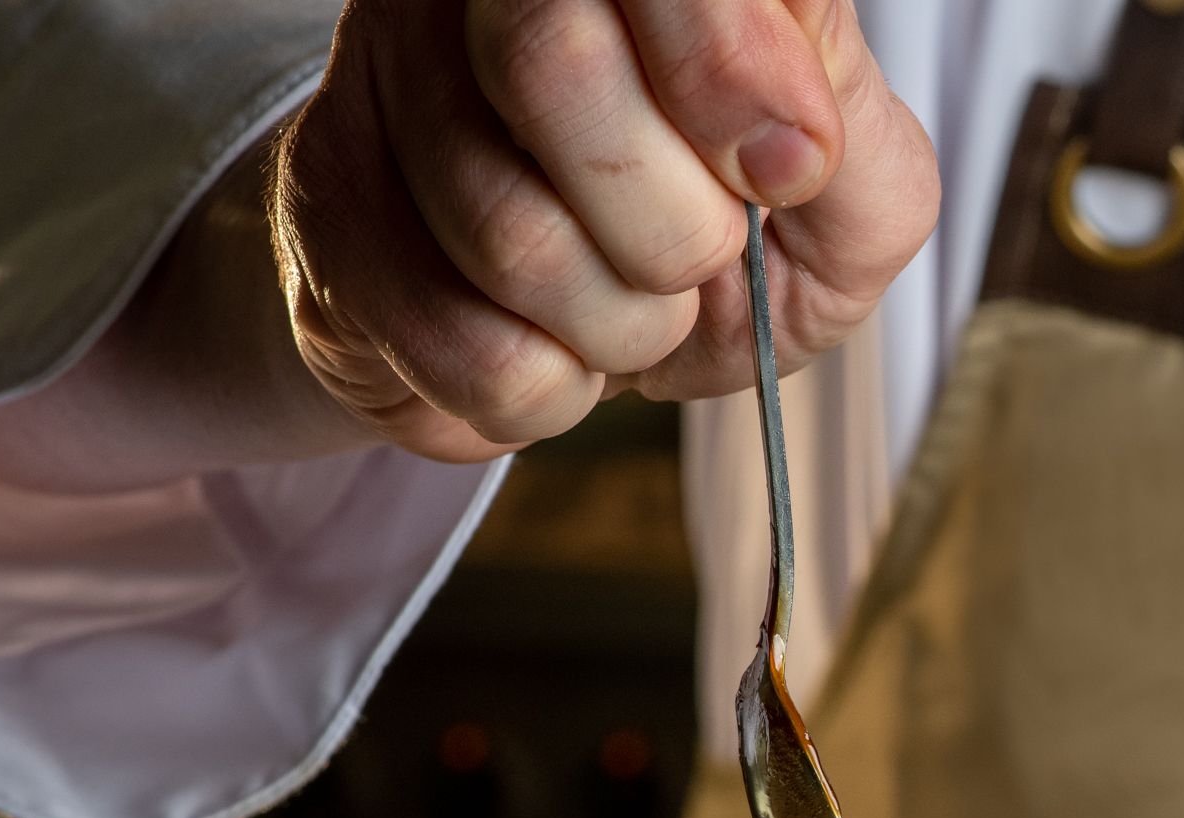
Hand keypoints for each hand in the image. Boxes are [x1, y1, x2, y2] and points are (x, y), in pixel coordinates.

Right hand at [272, 0, 936, 460]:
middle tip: (699, 253)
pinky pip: (467, 349)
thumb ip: (857, 151)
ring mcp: (382, 79)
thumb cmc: (726, 236)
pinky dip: (549, 392)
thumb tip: (788, 144)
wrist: (581, 332)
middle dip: (673, 223)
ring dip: (618, 327)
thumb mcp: (843, 203)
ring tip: (627, 308)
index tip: (781, 170)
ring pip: (506, 231)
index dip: (727, 72)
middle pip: (545, 59)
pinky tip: (552, 350)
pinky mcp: (326, 209)